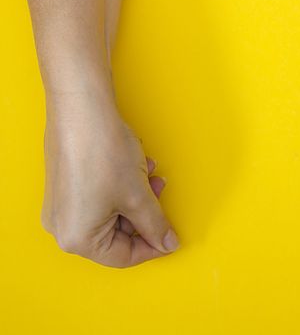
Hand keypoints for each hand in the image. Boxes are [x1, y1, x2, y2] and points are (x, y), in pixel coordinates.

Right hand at [41, 94, 178, 267]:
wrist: (83, 110)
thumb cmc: (104, 154)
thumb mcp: (139, 197)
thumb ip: (155, 226)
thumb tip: (167, 243)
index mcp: (77, 239)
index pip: (123, 257)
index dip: (153, 247)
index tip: (170, 238)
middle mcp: (63, 226)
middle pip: (117, 234)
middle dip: (145, 214)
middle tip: (160, 194)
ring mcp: (62, 206)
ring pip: (111, 213)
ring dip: (136, 197)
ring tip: (149, 174)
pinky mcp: (65, 186)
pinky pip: (99, 197)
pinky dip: (121, 186)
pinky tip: (135, 166)